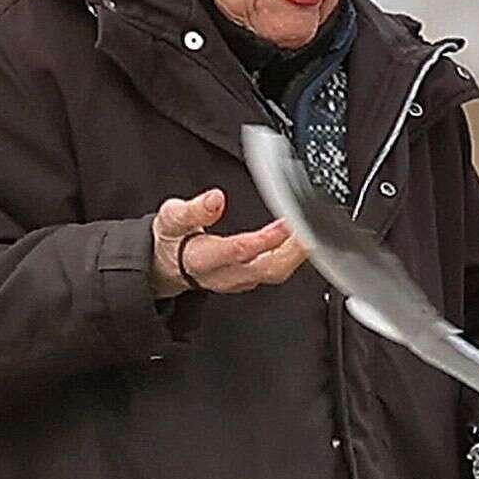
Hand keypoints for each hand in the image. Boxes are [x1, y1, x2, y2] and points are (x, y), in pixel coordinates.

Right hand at [149, 187, 306, 298]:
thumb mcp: (171, 219)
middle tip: (311, 228)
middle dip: (293, 250)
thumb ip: (192, 210)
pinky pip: (275, 270)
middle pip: (267, 268)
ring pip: (275, 273)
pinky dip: (291, 256)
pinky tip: (298, 240)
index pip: (239, 251)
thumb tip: (215, 199)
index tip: (286, 223)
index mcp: (204, 259)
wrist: (167, 266)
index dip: (265, 239)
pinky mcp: (248, 279)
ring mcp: (239, 280)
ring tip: (310, 231)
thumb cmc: (172, 240)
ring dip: (296, 254)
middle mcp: (225, 274)